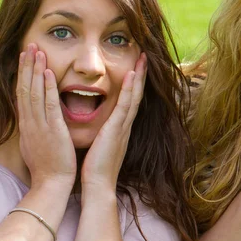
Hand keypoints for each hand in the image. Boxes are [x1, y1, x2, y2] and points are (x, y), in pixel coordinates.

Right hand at [16, 43, 76, 188]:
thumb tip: (37, 119)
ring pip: (33, 92)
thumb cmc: (49, 168)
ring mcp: (39, 126)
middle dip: (26, 66)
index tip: (25, 58)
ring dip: (35, 70)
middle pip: (24, 89)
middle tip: (29, 45)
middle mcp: (29, 123)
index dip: (23, 75)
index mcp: (27, 126)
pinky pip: (47, 105)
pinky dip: (47, 88)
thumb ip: (38, 129)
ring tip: (36, 50)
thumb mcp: (38, 144)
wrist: (51, 185)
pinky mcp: (52, 130)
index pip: (22, 95)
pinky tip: (48, 73)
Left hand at [80, 52, 146, 193]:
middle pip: (136, 94)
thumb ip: (103, 133)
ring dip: (139, 76)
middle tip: (145, 55)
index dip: (134, 83)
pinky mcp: (117, 129)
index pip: (129, 100)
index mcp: (120, 127)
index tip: (136, 66)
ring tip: (143, 58)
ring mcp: (123, 126)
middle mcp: (125, 124)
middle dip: (141, 74)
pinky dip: (129, 90)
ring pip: (134, 96)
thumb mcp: (101, 145)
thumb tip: (100, 126)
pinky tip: (132, 75)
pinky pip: (125, 105)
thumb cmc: (95, 168)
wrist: (98, 186)